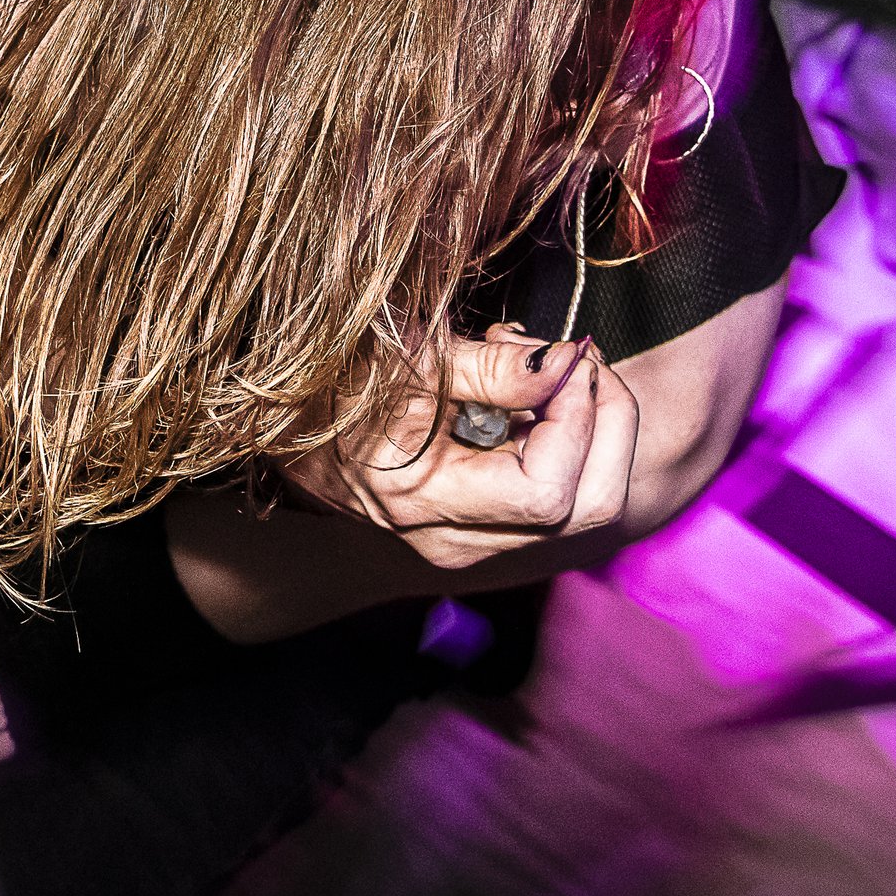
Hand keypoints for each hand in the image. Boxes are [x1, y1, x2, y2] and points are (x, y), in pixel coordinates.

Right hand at [283, 326, 637, 569]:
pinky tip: (537, 401)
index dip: (579, 417)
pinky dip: (572, 445)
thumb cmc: (335, 380)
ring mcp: (472, 540)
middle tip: (584, 359)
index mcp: (425, 503)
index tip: (568, 354)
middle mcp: (456, 540)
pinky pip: (559, 499)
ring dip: (597, 433)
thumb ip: (495, 368)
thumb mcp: (408, 357)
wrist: (283, 422)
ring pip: (586, 507)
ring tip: (556, 372)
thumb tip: (569, 363)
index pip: (548, 491)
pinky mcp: (483, 527)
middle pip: (588, 509)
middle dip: (612, 424)